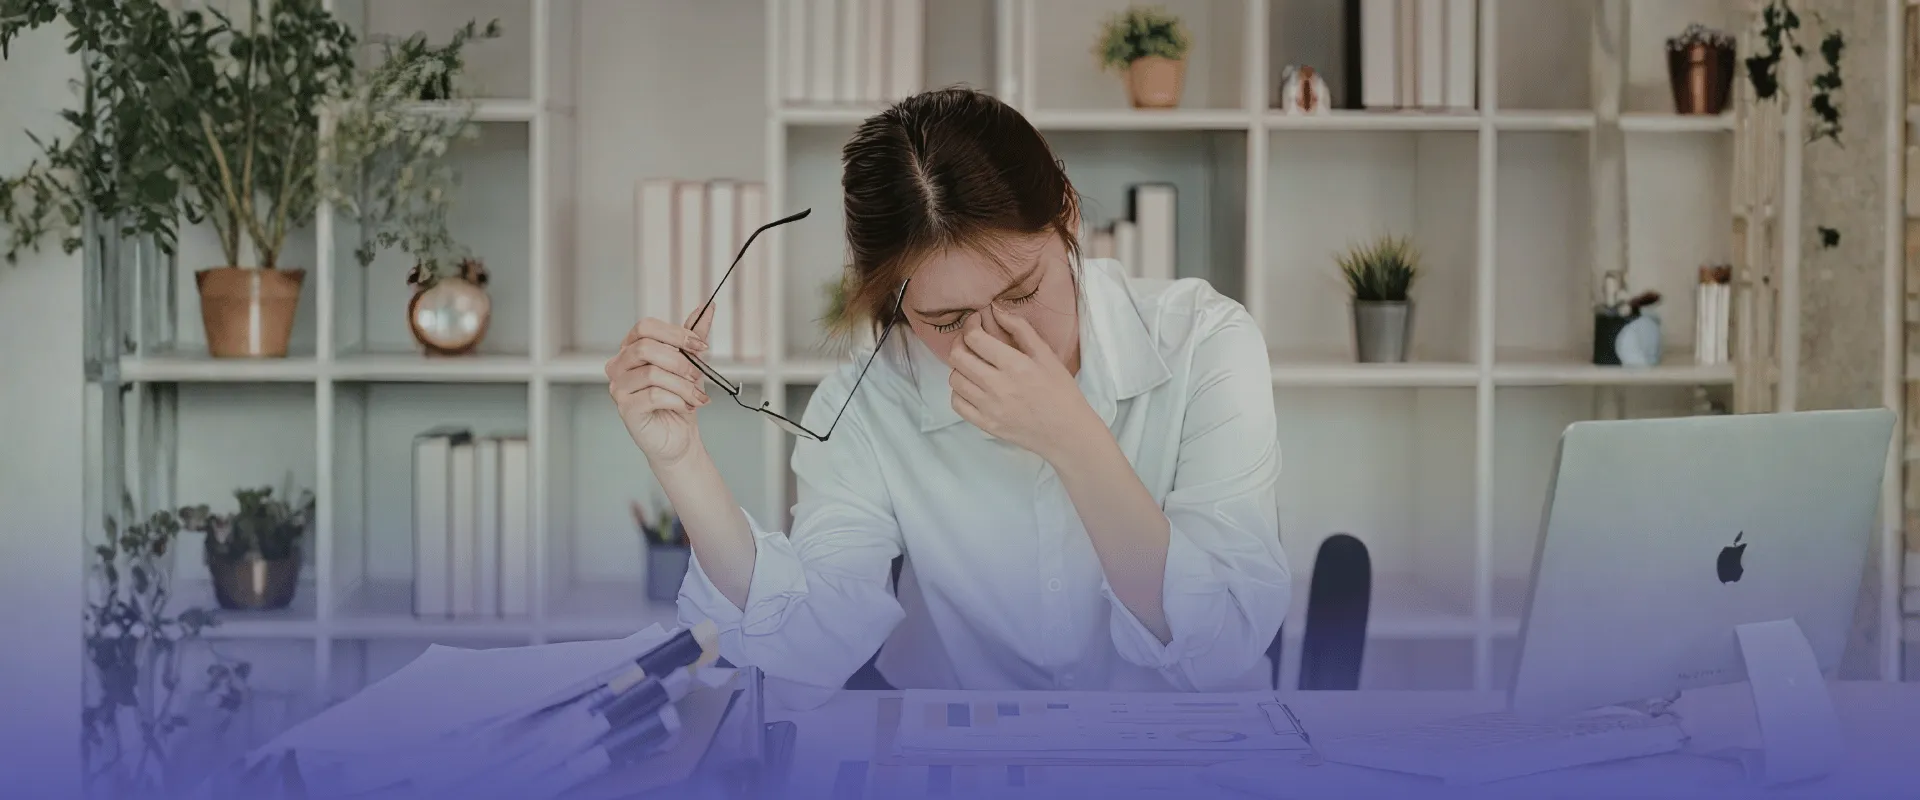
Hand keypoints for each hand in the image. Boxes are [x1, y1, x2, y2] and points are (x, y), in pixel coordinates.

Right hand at [607, 309, 714, 468]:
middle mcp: (618, 365)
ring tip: (696, 396)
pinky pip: (653, 396)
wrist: (679, 437)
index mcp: (631, 349)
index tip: (701, 345)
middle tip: (697, 375)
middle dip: (680, 361)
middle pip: (646, 348)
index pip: (645, 327)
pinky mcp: (625, 409)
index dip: (675, 333)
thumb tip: (707, 307)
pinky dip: (677, 400)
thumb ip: (694, 335)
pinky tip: (686, 406)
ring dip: (683, 385)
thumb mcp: (691, 363)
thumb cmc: (679, 400)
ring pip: (652, 374)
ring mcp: (618, 387)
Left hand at [948, 309, 1102, 462]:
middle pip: (958, 357)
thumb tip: (997, 311)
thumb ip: (1021, 329)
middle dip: (960, 342)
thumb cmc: (1060, 391)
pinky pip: (957, 403)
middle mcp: (998, 386)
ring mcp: (989, 408)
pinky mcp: (986, 424)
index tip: (976, 322)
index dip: (970, 325)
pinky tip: (972, 387)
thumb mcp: (1047, 355)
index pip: (975, 339)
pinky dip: (959, 392)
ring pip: (954, 379)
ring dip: (960, 367)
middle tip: (970, 341)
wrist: (1067, 432)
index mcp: (1015, 365)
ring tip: (973, 365)